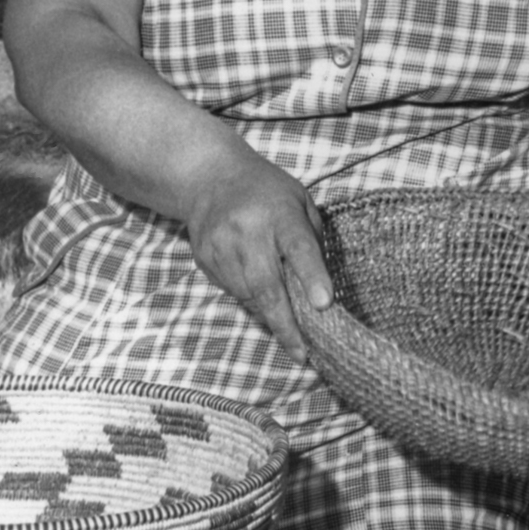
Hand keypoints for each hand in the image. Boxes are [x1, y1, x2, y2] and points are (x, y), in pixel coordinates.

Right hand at [179, 144, 332, 357]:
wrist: (208, 176)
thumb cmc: (266, 191)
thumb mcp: (299, 200)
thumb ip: (312, 238)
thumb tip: (320, 287)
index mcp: (280, 213)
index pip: (299, 248)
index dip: (312, 278)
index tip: (324, 304)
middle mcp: (248, 231)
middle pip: (267, 286)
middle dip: (286, 324)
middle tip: (301, 352)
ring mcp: (221, 246)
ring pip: (248, 296)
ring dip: (269, 315)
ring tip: (287, 327)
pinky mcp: (205, 259)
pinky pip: (232, 292)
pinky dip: (249, 300)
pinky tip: (257, 291)